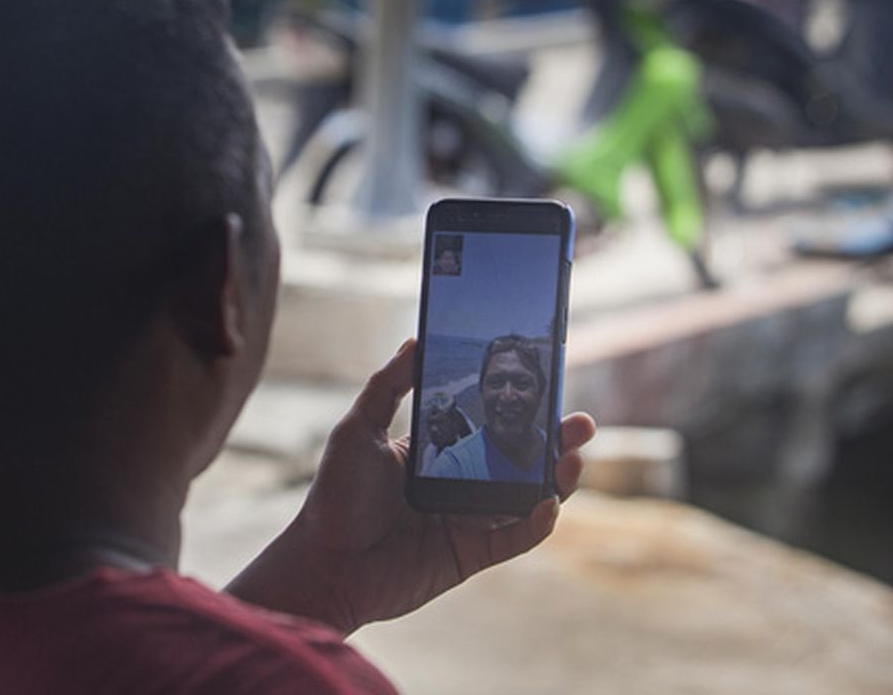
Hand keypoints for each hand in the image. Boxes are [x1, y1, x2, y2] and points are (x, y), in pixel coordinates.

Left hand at [226, 339, 594, 634]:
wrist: (324, 564)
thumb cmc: (335, 496)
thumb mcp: (357, 430)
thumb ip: (387, 386)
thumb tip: (416, 340)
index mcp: (437, 450)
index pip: (489, 421)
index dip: (521, 405)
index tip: (547, 382)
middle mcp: (459, 482)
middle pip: (519, 457)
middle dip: (555, 439)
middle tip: (580, 422)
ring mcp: (468, 518)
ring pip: (528, 496)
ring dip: (557, 479)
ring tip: (571, 458)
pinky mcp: (471, 554)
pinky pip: (515, 538)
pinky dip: (536, 523)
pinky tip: (546, 503)